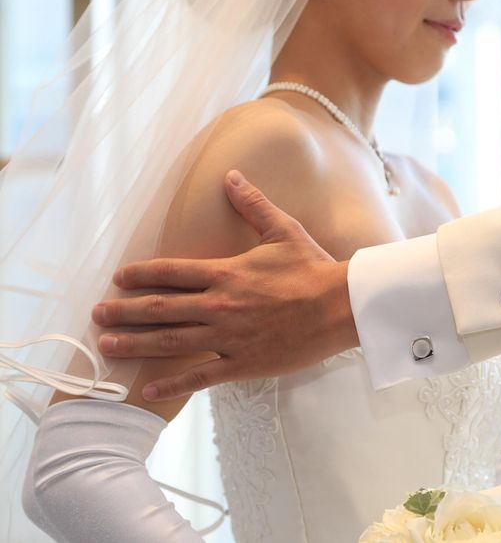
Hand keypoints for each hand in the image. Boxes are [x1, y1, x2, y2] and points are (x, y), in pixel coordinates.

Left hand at [93, 170, 358, 401]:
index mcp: (226, 272)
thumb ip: (252, 204)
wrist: (340, 307)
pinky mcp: (243, 364)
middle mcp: (219, 305)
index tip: (119, 278)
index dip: (141, 273)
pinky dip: (173, 384)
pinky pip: (201, 377)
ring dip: (136, 344)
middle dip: (125, 311)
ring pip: (171, 342)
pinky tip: (148, 388)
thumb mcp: (282, 230)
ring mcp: (228, 338)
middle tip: (97, 314)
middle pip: (161, 308)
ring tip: (106, 347)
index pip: (171, 271)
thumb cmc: (312, 268)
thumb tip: (231, 176)